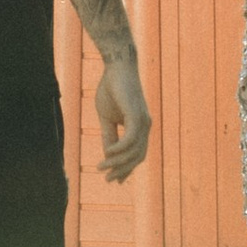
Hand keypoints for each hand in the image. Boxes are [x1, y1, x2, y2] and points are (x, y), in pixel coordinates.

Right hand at [94, 57, 152, 182]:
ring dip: (117, 162)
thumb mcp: (107, 117)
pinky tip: (107, 153)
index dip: (126, 169)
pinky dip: (119, 149)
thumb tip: (107, 155)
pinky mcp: (137, 115)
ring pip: (134, 151)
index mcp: (140, 127)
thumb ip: (109, 135)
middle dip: (122, 170)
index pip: (137, 154)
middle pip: (137, 157)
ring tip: (101, 167)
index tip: (114, 180)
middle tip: (107, 180)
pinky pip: (130, 140)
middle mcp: (145, 126)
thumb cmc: (111, 89)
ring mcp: (143, 121)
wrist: (116, 67)